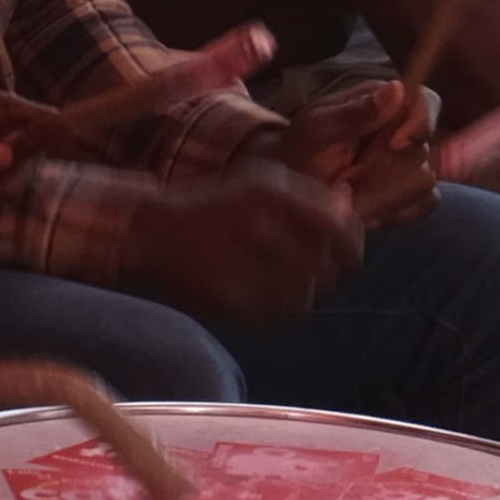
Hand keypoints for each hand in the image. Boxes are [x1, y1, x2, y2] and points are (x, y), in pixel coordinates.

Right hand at [126, 162, 363, 323]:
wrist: (147, 233)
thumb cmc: (213, 206)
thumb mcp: (258, 184)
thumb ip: (309, 196)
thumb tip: (351, 210)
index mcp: (270, 193)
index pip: (340, 229)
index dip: (352, 245)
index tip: (347, 252)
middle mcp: (259, 226)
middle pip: (328, 267)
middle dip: (329, 272)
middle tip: (318, 271)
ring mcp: (242, 265)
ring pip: (306, 296)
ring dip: (304, 293)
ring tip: (284, 281)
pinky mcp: (228, 300)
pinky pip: (276, 315)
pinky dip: (279, 310)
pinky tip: (264, 294)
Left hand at [284, 81, 436, 229]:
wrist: (293, 193)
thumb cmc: (302, 151)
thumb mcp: (316, 128)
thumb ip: (354, 112)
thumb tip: (396, 88)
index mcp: (385, 103)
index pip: (426, 102)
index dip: (420, 123)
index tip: (395, 143)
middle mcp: (404, 131)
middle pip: (422, 149)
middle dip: (383, 168)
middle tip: (346, 175)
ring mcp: (412, 165)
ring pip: (424, 181)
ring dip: (382, 193)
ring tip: (348, 192)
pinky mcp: (414, 197)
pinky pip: (424, 205)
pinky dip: (393, 212)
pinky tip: (365, 210)